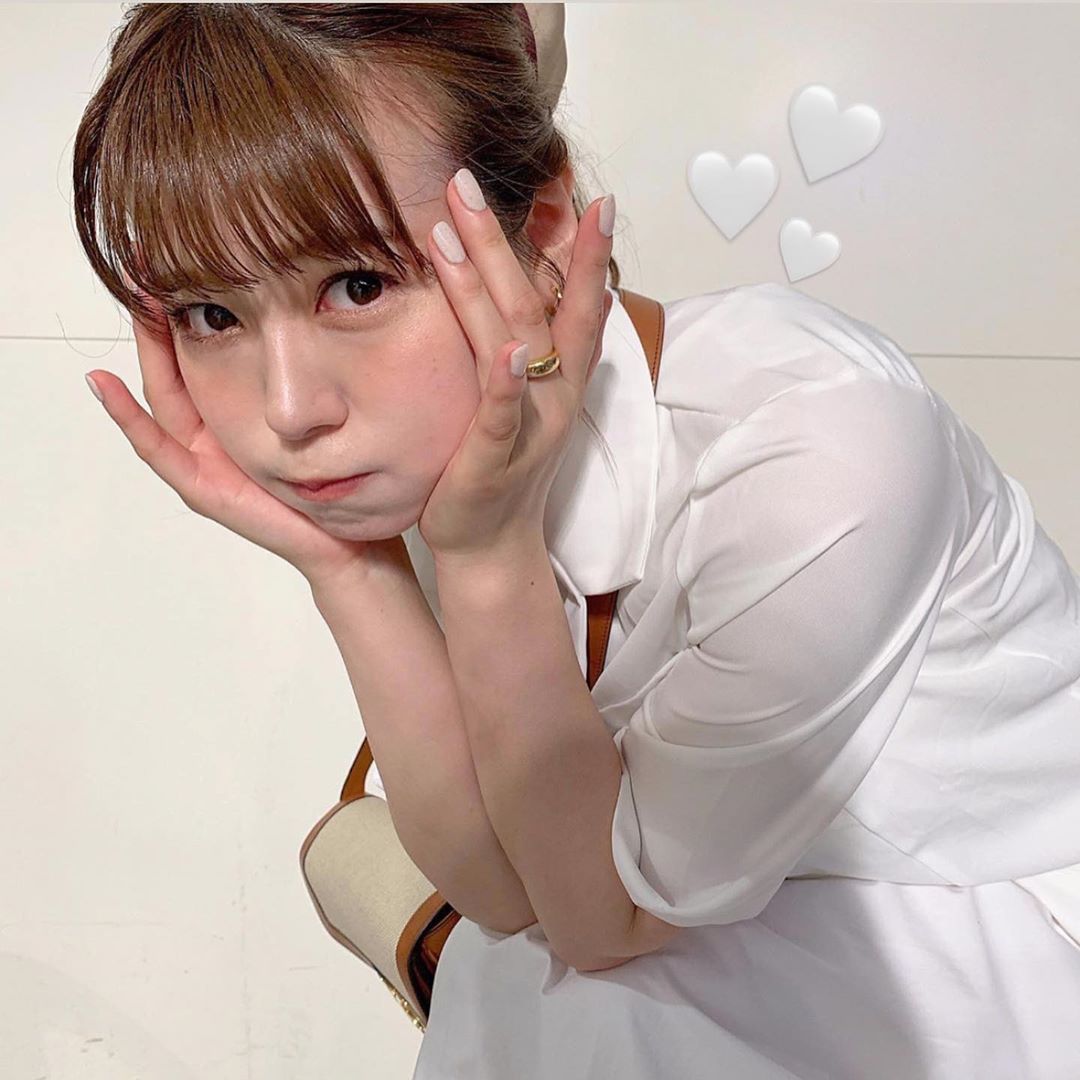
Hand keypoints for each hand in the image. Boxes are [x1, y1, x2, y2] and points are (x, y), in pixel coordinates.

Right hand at [85, 293, 404, 587]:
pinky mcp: (202, 489)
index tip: (188, 259)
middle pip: (175, 365)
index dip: (193, 306)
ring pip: (159, 396)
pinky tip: (106, 384)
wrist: (350, 540)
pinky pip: (157, 449)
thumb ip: (316, 371)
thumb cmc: (341, 478)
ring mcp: (202, 460)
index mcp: (238, 413)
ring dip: (142, 350)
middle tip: (146, 266)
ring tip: (130, 303)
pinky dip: (128, 418)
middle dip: (159, 316)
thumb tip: (327, 305)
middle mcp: (214, 433)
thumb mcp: (325, 411)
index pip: (207, 350)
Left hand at [416, 172, 614, 564]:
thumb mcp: (522, 398)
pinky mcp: (495, 458)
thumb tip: (550, 291)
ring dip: (487, 284)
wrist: (491, 542)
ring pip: (515, 342)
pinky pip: (505, 416)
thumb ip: (533, 346)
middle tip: (467, 181)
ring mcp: (528, 425)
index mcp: (559, 377)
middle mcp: (553, 394)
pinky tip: (506, 351)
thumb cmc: (501, 466)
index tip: (589, 195)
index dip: (585, 251)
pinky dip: (507, 384)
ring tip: (453, 229)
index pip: (576, 302)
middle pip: (536, 304)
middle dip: (505, 240)